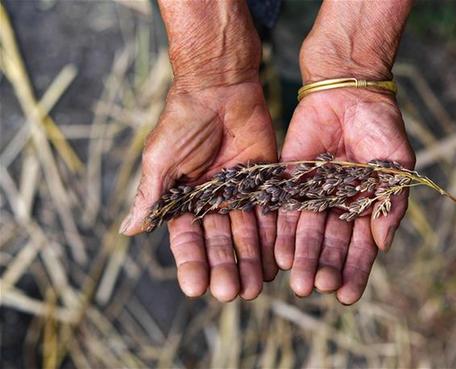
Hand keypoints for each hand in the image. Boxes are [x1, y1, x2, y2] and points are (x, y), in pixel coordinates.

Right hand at [120, 82, 277, 301]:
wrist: (220, 86)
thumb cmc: (182, 119)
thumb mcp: (161, 158)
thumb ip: (151, 194)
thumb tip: (129, 230)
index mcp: (184, 199)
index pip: (187, 239)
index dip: (192, 263)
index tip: (195, 290)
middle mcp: (213, 201)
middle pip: (220, 242)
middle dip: (225, 269)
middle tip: (232, 294)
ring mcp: (241, 192)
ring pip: (247, 233)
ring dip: (250, 261)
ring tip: (255, 288)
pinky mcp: (266, 180)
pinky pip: (270, 212)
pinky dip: (273, 235)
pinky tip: (277, 259)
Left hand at [275, 89, 413, 303]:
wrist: (350, 89)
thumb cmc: (382, 125)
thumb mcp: (396, 164)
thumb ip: (391, 203)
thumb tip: (384, 244)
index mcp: (365, 206)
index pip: (360, 247)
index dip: (354, 271)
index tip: (346, 295)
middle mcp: (337, 206)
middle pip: (329, 244)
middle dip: (323, 267)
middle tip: (316, 288)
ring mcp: (313, 194)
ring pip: (306, 232)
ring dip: (302, 257)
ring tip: (298, 281)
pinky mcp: (290, 178)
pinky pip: (284, 208)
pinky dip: (282, 230)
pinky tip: (279, 252)